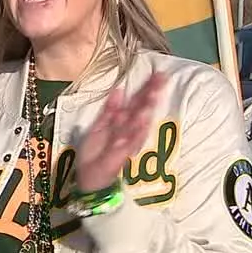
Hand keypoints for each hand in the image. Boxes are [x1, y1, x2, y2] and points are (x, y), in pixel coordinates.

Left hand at [73, 72, 165, 193]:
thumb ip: (109, 110)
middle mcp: (127, 131)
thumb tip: (119, 89)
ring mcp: (125, 143)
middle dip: (150, 95)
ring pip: (137, 124)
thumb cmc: (96, 153)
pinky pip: (128, 142)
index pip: (136, 102)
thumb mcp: (98, 127)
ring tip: (153, 95)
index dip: (146, 88)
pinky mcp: (119, 156)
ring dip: (145, 110)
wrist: (90, 180)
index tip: (159, 73)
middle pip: (141, 110)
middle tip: (162, 79)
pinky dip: (135, 132)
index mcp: (121, 123)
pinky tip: (143, 121)